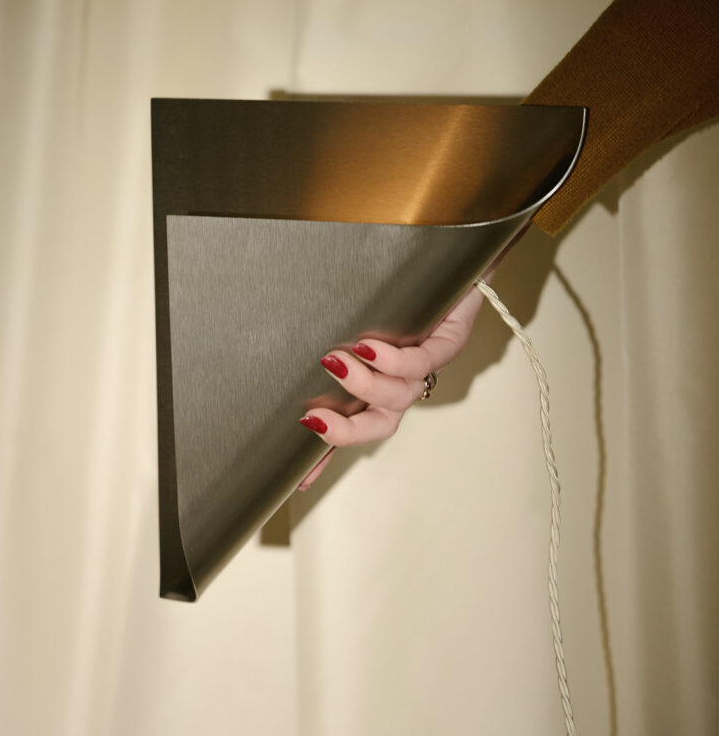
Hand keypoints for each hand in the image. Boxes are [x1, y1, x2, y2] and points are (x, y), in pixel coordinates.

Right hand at [297, 279, 488, 490]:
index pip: (352, 425)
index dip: (327, 455)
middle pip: (377, 425)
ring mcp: (427, 366)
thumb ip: (329, 333)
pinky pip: (419, 363)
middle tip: (313, 422)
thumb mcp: (354, 313)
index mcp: (381, 382)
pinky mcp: (449, 343)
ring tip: (335, 361)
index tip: (300, 481)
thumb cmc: (401, 285)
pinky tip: (369, 347)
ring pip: (396, 396)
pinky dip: (391, 360)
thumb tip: (278, 334)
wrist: (456, 255)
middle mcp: (404, 382)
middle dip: (344, 432)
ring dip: (362, 384)